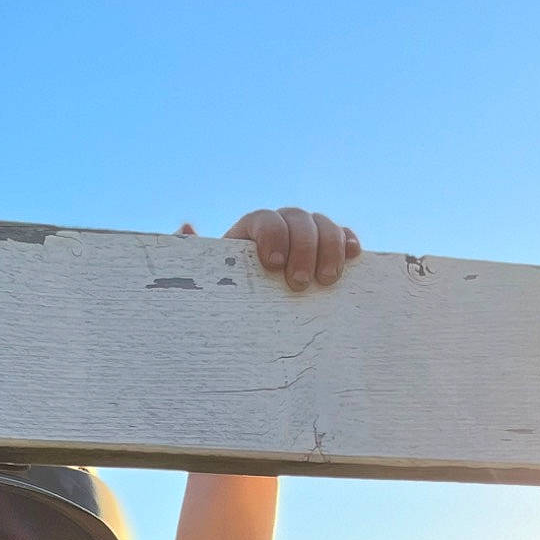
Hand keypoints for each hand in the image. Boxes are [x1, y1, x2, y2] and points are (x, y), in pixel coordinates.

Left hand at [180, 210, 359, 291]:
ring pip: (323, 225)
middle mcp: (279, 230)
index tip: (273, 264)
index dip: (272, 234)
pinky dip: (348, 242)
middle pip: (298, 218)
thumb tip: (185, 227)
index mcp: (248, 234)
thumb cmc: (221, 302)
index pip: (264, 219)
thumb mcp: (203, 283)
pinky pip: (341, 237)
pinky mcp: (325, 254)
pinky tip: (353, 256)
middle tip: (300, 283)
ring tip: (327, 281)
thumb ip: (190, 258)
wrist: (243, 321)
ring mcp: (305, 239)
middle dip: (304, 246)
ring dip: (330, 247)